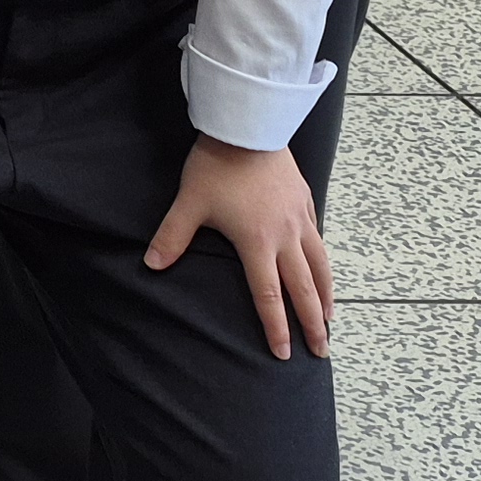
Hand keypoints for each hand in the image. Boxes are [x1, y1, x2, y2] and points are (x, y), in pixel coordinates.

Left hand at [146, 136, 332, 358]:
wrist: (248, 126)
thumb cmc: (217, 165)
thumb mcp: (190, 203)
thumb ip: (172, 237)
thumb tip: (151, 266)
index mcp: (257, 243)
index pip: (269, 296)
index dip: (276, 327)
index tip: (282, 353)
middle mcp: (286, 237)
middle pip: (303, 289)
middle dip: (311, 324)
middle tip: (321, 350)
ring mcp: (300, 219)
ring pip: (320, 266)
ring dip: (326, 295)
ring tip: (330, 320)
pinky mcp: (306, 200)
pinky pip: (319, 239)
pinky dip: (324, 262)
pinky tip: (324, 269)